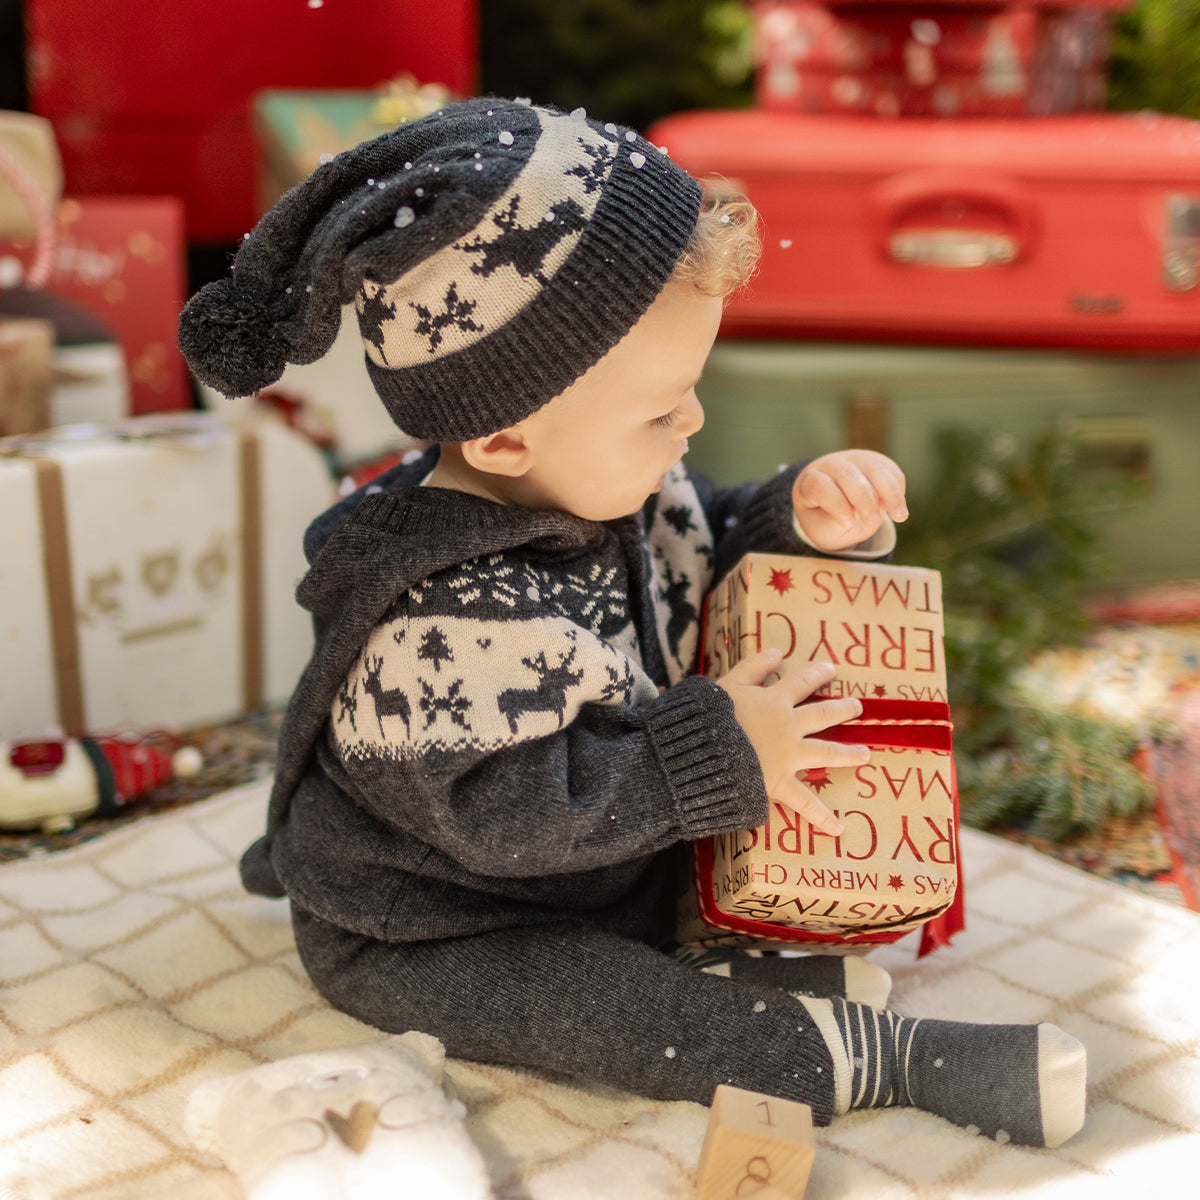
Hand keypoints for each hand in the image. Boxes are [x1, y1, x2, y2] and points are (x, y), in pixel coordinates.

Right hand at [716, 652, 868, 836]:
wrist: (703, 752)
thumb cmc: (710, 716)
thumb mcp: (728, 683)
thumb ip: (752, 667)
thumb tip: (776, 652)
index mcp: (774, 700)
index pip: (800, 683)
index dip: (817, 674)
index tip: (831, 669)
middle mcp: (788, 727)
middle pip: (822, 715)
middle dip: (842, 709)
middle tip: (858, 707)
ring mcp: (788, 756)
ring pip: (826, 752)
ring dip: (848, 753)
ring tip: (866, 754)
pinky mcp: (780, 783)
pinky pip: (804, 802)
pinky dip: (821, 816)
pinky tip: (838, 828)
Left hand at [793, 449, 907, 551]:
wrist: (834, 504)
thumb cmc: (825, 519)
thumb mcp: (824, 528)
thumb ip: (840, 522)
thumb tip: (868, 511)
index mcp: (810, 481)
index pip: (819, 486)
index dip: (836, 503)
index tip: (849, 522)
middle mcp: (831, 465)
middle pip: (848, 476)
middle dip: (864, 498)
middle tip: (872, 520)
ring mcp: (855, 459)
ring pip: (875, 469)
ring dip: (890, 493)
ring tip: (900, 516)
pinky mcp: (876, 461)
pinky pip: (892, 472)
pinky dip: (898, 491)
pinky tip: (897, 510)